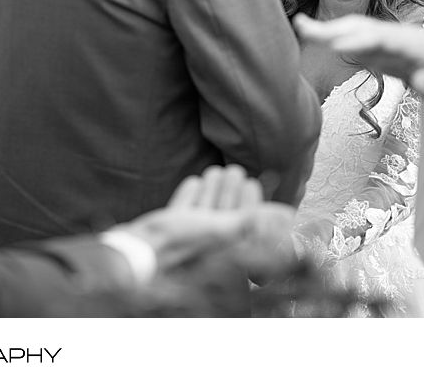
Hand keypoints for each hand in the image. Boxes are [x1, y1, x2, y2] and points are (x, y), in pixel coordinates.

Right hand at [117, 165, 296, 276]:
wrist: (137, 253)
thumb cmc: (179, 243)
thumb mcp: (221, 229)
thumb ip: (252, 222)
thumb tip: (287, 216)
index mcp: (222, 246)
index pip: (242, 221)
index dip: (248, 201)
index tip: (252, 182)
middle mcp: (206, 242)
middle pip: (222, 213)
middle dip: (229, 192)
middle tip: (235, 170)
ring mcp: (184, 236)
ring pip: (202, 210)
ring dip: (211, 191)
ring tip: (216, 171)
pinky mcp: (165, 230)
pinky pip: (181, 210)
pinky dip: (189, 197)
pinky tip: (194, 182)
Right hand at [292, 13, 423, 101]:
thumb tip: (421, 82)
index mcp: (411, 42)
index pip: (383, 39)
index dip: (360, 41)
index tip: (338, 46)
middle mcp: (392, 34)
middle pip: (361, 28)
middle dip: (334, 28)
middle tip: (305, 28)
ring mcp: (381, 37)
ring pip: (353, 28)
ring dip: (328, 28)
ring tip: (300, 26)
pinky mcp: (373, 45)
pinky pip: (349, 36)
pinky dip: (329, 33)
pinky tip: (310, 33)